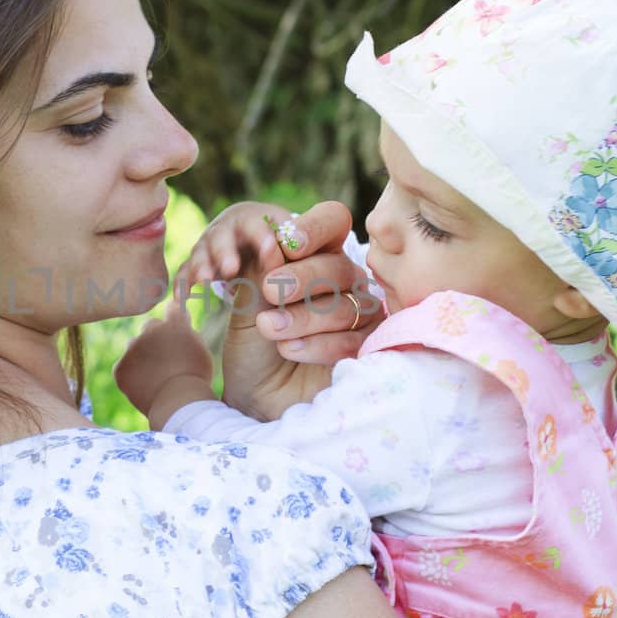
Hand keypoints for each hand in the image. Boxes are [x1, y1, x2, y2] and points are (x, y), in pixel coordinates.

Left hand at [114, 300, 215, 429]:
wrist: (178, 405)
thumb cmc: (195, 379)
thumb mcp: (200, 350)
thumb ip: (187, 332)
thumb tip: (179, 320)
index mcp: (174, 324)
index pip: (172, 309)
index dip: (175, 319)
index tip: (175, 329)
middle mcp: (150, 330)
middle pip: (151, 327)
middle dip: (156, 338)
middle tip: (166, 359)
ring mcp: (132, 349)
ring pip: (136, 347)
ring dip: (143, 356)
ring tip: (158, 377)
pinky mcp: (120, 368)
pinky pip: (125, 366)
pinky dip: (132, 375)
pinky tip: (146, 386)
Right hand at [175, 201, 295, 292]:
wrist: (259, 241)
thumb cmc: (287, 249)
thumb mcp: (293, 250)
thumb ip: (292, 259)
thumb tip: (287, 272)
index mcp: (258, 219)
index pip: (257, 222)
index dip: (262, 236)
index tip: (268, 251)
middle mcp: (230, 228)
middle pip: (223, 234)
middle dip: (226, 251)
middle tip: (231, 268)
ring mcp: (211, 244)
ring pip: (202, 251)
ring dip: (202, 265)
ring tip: (206, 281)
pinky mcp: (197, 263)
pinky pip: (185, 271)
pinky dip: (183, 284)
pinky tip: (182, 300)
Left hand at [218, 201, 383, 420]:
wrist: (256, 396)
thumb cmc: (253, 346)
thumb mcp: (247, 303)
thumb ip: (261, 270)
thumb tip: (276, 241)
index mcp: (316, 255)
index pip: (333, 220)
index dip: (314, 227)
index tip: (287, 243)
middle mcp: (345, 279)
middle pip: (337, 265)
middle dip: (300, 277)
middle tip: (269, 292)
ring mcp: (362, 313)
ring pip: (345, 305)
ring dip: (302, 317)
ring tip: (270, 329)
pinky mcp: (369, 348)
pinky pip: (353, 339)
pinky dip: (319, 345)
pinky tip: (290, 351)